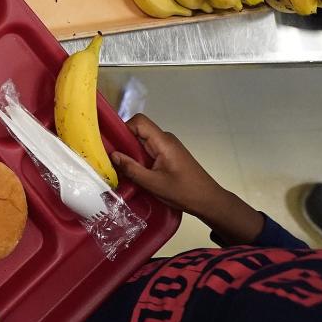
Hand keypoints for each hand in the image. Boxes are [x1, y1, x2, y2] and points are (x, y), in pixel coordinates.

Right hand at [111, 114, 262, 243]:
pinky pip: (150, 149)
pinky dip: (141, 158)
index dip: (124, 128)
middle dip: (125, 143)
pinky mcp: (170, 154)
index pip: (139, 121)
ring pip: (143, 141)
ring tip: (125, 169)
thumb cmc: (183, 192)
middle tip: (115, 161)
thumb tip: (113, 154)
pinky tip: (138, 172)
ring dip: (133, 153)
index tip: (113, 144)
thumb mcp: (153, 183)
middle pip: (139, 131)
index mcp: (163, 142)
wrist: (209, 200)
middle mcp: (165, 139)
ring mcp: (169, 146)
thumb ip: (131, 168)